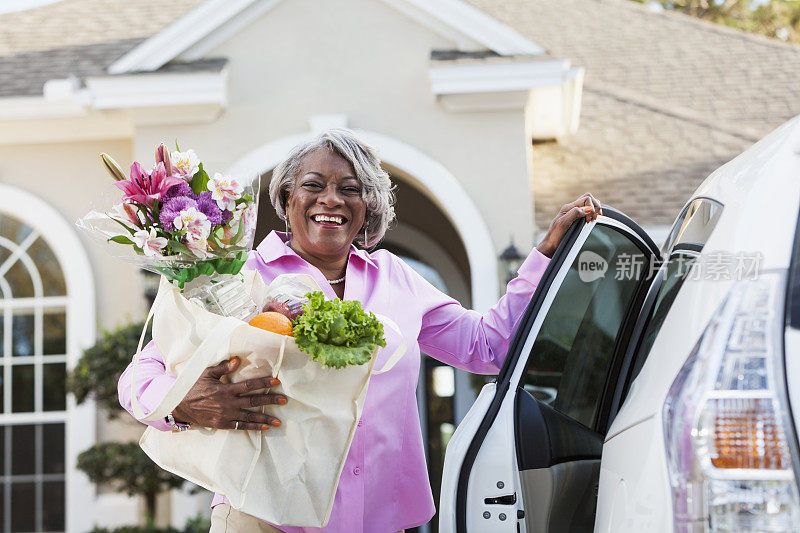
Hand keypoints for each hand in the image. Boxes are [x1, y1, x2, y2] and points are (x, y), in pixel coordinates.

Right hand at [172, 356, 286, 430]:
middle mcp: (227, 403)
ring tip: (278, 421)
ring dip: (265, 418)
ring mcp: (225, 415)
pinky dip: (253, 427)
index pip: (248, 385)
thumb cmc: (193, 387)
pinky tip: (265, 427)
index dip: (263, 382)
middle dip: (270, 400)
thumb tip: (238, 359)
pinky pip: (241, 427)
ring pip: (249, 417)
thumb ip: (223, 368)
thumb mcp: (206, 374)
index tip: (277, 381)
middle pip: (253, 401)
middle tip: (284, 401)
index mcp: (224, 389)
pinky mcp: (222, 424)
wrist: (179, 406)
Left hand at [536, 193, 601, 257]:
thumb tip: (588, 208)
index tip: (589, 220)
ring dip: (595, 210)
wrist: (550, 245)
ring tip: (594, 219)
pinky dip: (592, 214)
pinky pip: (587, 210)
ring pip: (589, 203)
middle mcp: (571, 208)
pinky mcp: (576, 218)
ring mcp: (574, 213)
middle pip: (588, 198)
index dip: (592, 208)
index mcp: (568, 207)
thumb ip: (574, 213)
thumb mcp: (563, 223)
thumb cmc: (555, 236)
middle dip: (596, 207)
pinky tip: (592, 221)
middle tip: (595, 218)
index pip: (587, 198)